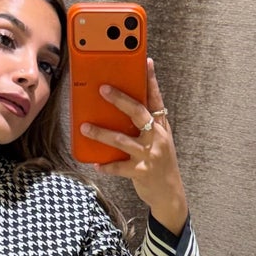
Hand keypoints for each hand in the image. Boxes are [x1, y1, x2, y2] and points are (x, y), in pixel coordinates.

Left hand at [79, 58, 188, 232]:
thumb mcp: (158, 140)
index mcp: (161, 126)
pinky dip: (106, 166)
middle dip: (120, 100)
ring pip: (122, 140)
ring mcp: (150, 155)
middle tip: (103, 89)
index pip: (156, 98)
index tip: (145, 61)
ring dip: (102, 133)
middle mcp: (157, 137)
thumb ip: (145, 125)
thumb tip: (121, 107)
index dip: (151, 80)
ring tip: (84, 128)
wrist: (171, 193)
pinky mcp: (141, 172)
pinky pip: (120, 167)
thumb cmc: (159, 162)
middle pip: (138, 114)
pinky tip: (95, 163)